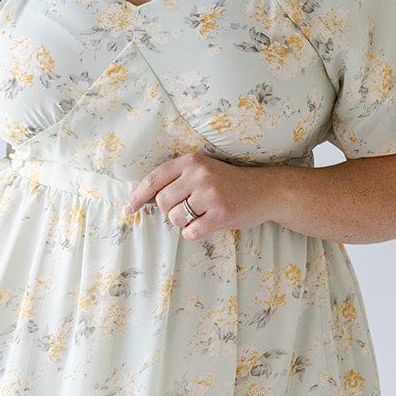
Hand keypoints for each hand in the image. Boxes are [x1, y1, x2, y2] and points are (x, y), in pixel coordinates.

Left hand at [123, 151, 274, 240]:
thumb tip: (146, 199)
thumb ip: (176, 180)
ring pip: (176, 219)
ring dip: (184, 222)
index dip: (139, 196)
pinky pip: (191, 232)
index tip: (130, 208)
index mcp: (191, 162)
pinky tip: (209, 223)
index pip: (154, 179)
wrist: (265, 190)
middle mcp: (199, 175)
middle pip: (163, 203)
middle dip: (172, 210)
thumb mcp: (203, 171)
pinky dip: (195, 233)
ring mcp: (211, 195)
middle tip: (191, 208)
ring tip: (202, 214)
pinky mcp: (221, 215)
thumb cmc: (229, 183)